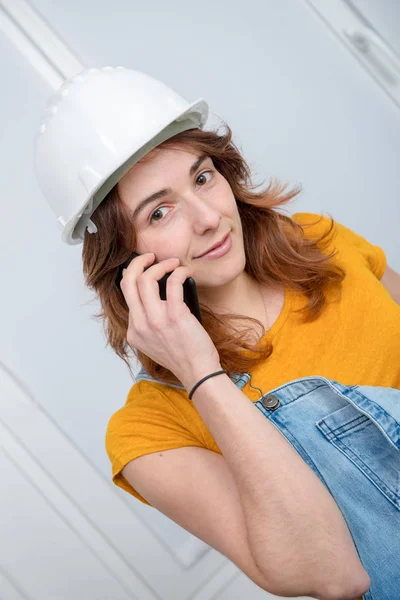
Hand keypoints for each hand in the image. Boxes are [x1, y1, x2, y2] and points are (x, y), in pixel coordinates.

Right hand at [120, 253, 221, 389]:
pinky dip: (180, 272)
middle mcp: (140, 324)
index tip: (146, 268)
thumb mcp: (155, 342)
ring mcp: (156, 320)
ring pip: (146, 279)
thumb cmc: (183, 356)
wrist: (198, 371)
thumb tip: (155, 295)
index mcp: (134, 330)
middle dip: (137, 262)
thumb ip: (149, 323)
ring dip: (161, 265)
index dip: (134, 275)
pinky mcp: (175, 316)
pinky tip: (186, 272)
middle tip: (150, 257)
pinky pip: (173, 283)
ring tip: (173, 263)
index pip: (126, 293)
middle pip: (128, 282)